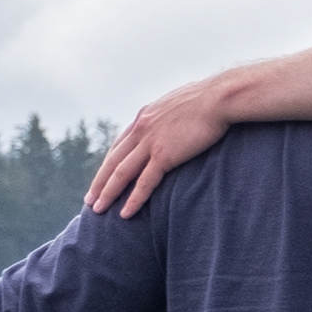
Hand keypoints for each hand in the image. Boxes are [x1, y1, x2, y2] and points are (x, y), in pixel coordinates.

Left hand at [87, 77, 236, 217]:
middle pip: (113, 161)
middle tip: (90, 201)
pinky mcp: (164, 155)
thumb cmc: (213, 98)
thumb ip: (175, 115)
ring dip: (108, 193)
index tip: (102, 179)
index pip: (120, 145)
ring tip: (98, 210)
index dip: (109, 164)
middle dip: (99, 183)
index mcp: (145, 116)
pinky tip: (126, 214)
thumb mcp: (184, 103)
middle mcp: (141, 128)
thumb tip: (181, 120)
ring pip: (121, 173)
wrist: (221, 97)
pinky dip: (133, 199)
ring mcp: (151, 142)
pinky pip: (144, 182)